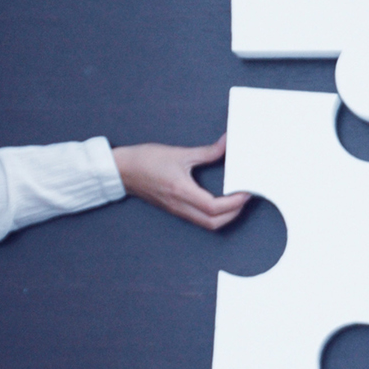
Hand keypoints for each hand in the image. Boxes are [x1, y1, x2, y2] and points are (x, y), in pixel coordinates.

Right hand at [113, 136, 251, 230]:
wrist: (122, 170)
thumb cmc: (146, 160)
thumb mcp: (180, 153)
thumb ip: (207, 152)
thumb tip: (227, 144)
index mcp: (182, 191)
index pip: (214, 207)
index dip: (234, 203)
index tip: (246, 192)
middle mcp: (180, 205)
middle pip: (213, 223)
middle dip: (234, 214)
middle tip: (246, 198)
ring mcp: (177, 210)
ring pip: (206, 224)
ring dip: (225, 217)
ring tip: (236, 201)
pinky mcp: (175, 209)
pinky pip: (198, 220)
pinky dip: (214, 216)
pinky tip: (220, 203)